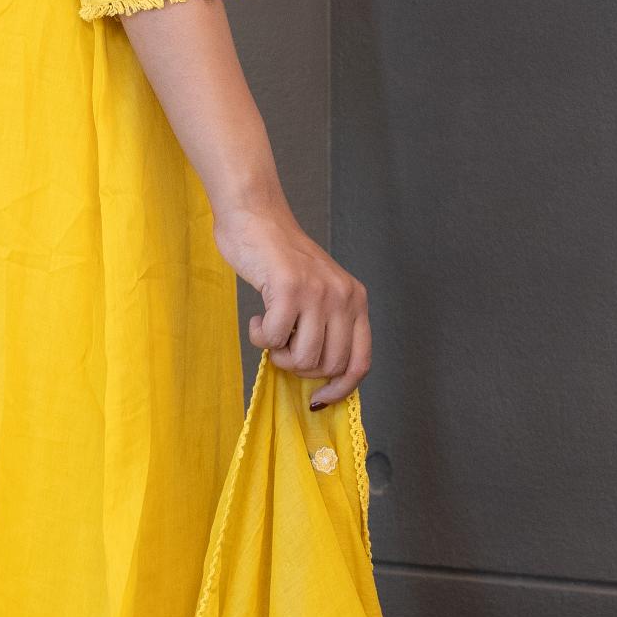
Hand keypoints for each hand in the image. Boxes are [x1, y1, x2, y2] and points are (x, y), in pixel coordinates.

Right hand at [214, 199, 371, 408]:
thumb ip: (327, 325)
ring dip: (278, 354)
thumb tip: (322, 378)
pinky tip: (256, 317)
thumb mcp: (319, 291)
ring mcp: (318, 292)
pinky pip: (273, 339)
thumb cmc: (281, 259)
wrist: (256, 217)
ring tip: (270, 330)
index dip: (341, 389)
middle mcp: (343, 297)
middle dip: (300, 368)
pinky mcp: (289, 289)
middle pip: (329, 366)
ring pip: (303, 358)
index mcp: (356, 300)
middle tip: (282, 346)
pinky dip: (259, 336)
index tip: (319, 399)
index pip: (361, 361)